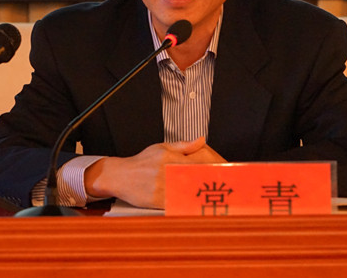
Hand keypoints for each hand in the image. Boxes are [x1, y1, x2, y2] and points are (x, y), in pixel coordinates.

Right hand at [84, 137, 225, 208]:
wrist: (120, 175)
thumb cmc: (141, 162)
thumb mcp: (161, 148)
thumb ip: (183, 146)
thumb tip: (201, 140)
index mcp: (169, 157)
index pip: (196, 162)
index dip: (212, 168)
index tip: (225, 172)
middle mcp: (166, 171)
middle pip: (194, 178)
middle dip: (210, 183)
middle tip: (226, 187)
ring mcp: (161, 187)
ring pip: (186, 192)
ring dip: (202, 195)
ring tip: (216, 197)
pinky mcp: (156, 200)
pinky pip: (175, 203)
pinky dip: (187, 205)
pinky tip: (197, 207)